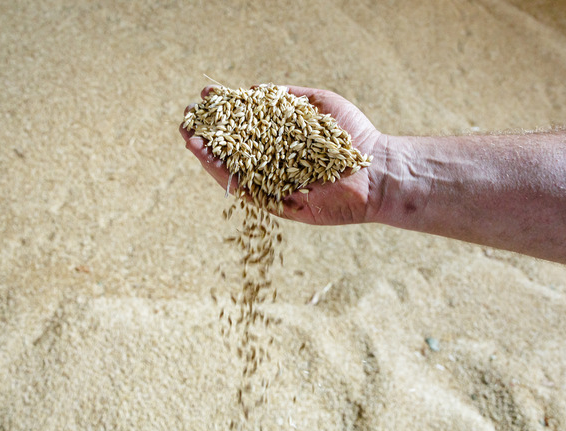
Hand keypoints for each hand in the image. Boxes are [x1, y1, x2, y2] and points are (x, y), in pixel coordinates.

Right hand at [180, 85, 387, 224]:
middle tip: (188, 119)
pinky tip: (209, 158)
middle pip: (234, 150)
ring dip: (208, 154)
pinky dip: (225, 174)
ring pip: (234, 170)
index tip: (207, 96)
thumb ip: (288, 98)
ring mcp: (275, 185)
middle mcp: (275, 164)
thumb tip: (256, 91)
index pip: (247, 126)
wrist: (377, 170)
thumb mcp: (319, 104)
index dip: (226, 112)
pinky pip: (247, 189)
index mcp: (283, 143)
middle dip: (210, 134)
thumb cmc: (354, 135)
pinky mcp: (278, 204)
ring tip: (188, 137)